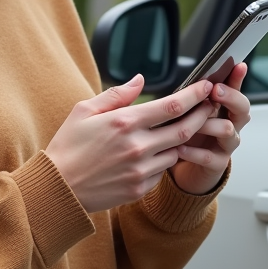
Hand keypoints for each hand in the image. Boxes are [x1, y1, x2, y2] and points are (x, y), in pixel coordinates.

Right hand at [45, 76, 216, 212]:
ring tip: (184, 128)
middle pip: (185, 128)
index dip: (194, 95)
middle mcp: (137, 147)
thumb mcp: (84, 111)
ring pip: (176, 151)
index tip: (205, 87)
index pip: (172, 106)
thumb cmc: (68, 146)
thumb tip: (141, 80)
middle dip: (202, 114)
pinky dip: (164, 159)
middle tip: (210, 105)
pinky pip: (162, 171)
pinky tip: (156, 153)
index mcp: (124, 123)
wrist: (58, 188)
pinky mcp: (140, 188)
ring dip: (183, 140)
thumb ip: (116, 95)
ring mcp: (141, 170)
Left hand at [170, 62, 250, 194]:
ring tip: (190, 123)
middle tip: (216, 91)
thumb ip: (195, 96)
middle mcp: (231, 125)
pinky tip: (179, 148)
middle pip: (242, 108)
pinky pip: (209, 156)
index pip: (237, 89)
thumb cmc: (190, 135)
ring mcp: (226, 145)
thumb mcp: (191, 112)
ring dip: (208, 123)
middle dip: (231, 97)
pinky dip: (193, 152)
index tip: (237, 66)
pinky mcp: (217, 164)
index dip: (239, 77)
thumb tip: (193, 77)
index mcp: (225, 109)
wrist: (187, 169)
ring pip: (227, 130)